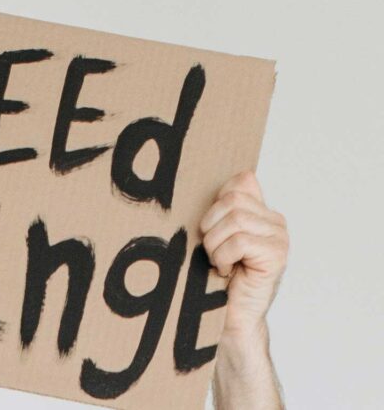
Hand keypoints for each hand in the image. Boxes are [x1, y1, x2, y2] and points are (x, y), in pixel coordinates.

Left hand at [199, 171, 288, 338]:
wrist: (229, 316)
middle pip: (232, 200)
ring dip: (215, 245)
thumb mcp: (215, 234)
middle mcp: (275, 222)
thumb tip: (244, 173)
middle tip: (213, 251)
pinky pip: (239, 241)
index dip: (216, 205)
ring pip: (234, 220)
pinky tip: (227, 272)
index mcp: (261, 212)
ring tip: (220, 263)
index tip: (212, 230)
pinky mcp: (277, 256)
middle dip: (210, 227)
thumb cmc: (217, 276)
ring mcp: (280, 238)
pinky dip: (223, 257)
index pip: (239, 183)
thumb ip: (226, 206)